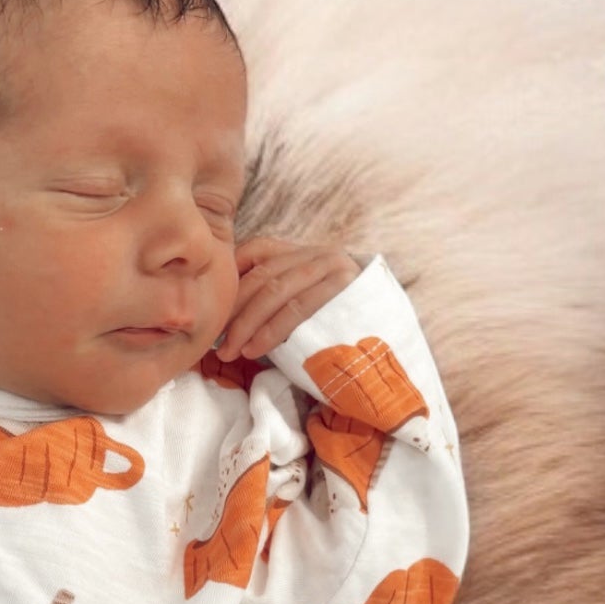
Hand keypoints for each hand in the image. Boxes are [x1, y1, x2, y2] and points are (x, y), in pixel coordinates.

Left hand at [214, 236, 362, 359]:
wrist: (390, 347)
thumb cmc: (335, 333)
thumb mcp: (301, 309)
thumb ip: (271, 302)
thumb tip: (222, 321)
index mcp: (304, 253)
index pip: (256, 251)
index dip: (231, 280)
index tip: (214, 312)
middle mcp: (318, 253)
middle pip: (262, 275)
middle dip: (234, 312)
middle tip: (216, 345)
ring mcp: (333, 266)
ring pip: (276, 290)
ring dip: (247, 325)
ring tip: (232, 352)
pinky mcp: (344, 285)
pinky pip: (298, 307)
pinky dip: (271, 330)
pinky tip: (255, 349)